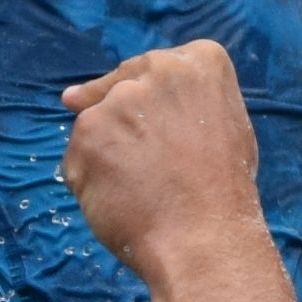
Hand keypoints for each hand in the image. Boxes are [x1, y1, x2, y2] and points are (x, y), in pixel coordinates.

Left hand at [60, 40, 267, 279]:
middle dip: (123, 123)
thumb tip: (110, 98)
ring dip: (106, 154)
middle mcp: (159, 69)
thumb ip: (185, 104)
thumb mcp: (225, 129)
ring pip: (95, 122)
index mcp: (203, 61)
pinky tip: (117, 203)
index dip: (152, 103)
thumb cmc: (222, 195)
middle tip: (143, 168)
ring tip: (138, 194)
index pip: (159, 68)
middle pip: (121, 87)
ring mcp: (119, 100)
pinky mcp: (87, 132)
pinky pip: (77, 156)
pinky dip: (88, 181)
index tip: (158, 132)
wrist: (203, 240)